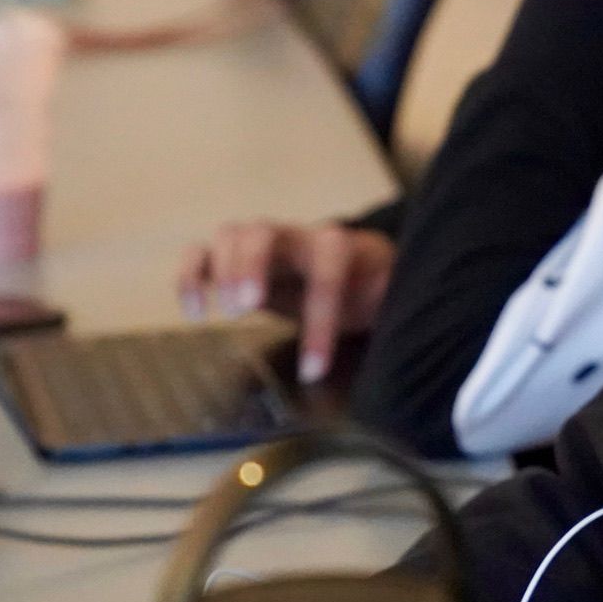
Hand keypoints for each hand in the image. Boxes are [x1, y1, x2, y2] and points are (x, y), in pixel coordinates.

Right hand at [178, 220, 397, 382]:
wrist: (353, 264)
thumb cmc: (367, 287)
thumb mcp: (386, 298)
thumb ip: (390, 308)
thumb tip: (412, 341)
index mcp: (339, 247)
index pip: (330, 267)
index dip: (321, 318)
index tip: (314, 369)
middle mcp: (296, 237)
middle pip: (266, 232)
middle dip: (252, 266)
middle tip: (246, 307)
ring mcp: (261, 241)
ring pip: (232, 234)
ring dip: (224, 271)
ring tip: (228, 314)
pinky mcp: (234, 257)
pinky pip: (202, 252)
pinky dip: (190, 275)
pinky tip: (192, 310)